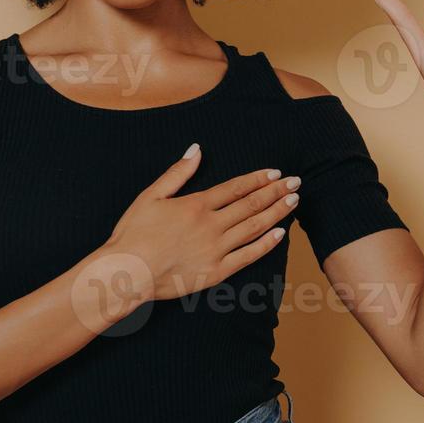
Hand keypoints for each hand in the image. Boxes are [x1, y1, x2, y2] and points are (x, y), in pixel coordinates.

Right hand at [99, 145, 299, 302]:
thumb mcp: (150, 195)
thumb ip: (177, 173)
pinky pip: (248, 256)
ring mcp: (216, 249)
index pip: (235, 187)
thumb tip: (196, 149)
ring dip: (276, 213)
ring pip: (254, 227)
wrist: (127, 272)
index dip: (258, 179)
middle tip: (296, 182)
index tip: (275, 173)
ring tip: (293, 201)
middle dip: (276, 191)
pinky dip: (266, 244)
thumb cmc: (134, 233)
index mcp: (196, 204)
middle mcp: (211, 225)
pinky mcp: (216, 272)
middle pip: (251, 204)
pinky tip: (280, 233)